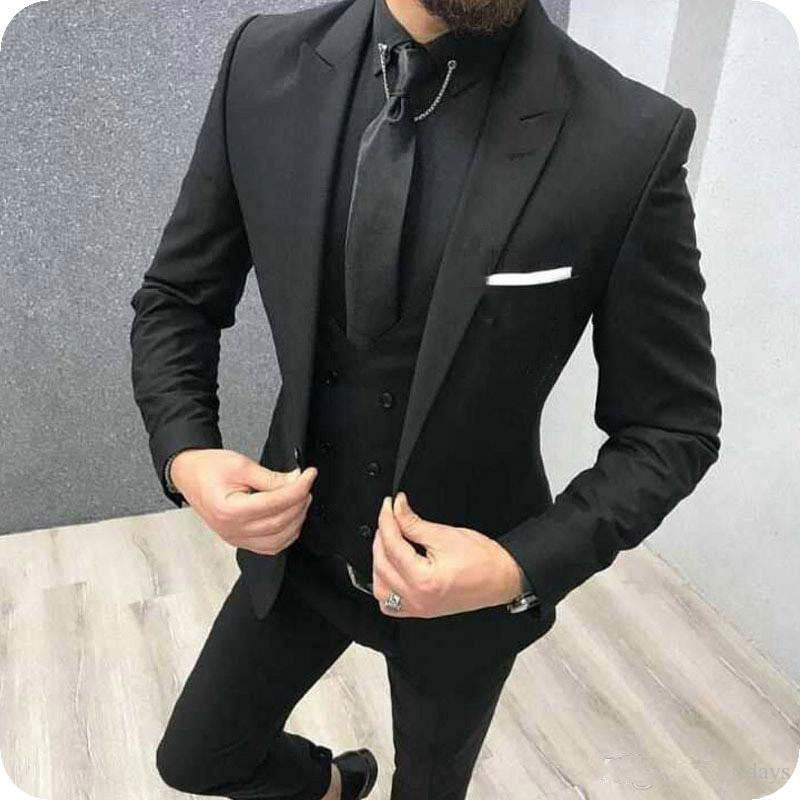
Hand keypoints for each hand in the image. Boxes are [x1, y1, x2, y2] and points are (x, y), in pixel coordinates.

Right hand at [170, 448, 316, 554]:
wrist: (189, 475)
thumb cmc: (208, 468)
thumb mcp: (240, 465)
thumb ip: (270, 477)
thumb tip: (296, 481)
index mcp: (229, 510)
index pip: (275, 504)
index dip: (298, 489)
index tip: (309, 474)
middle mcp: (232, 530)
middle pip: (279, 523)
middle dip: (299, 502)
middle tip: (306, 483)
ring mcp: (235, 538)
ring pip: (278, 539)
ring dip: (296, 519)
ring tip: (300, 498)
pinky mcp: (239, 540)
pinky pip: (270, 546)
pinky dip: (286, 534)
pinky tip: (291, 517)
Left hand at [371, 492, 524, 617]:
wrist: (502, 578)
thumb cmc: (482, 559)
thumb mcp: (445, 535)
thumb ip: (413, 523)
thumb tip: (397, 508)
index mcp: (423, 580)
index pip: (392, 545)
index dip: (388, 519)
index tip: (390, 503)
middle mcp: (416, 599)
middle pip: (382, 564)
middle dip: (382, 536)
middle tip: (389, 516)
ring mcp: (418, 608)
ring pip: (380, 587)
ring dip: (379, 562)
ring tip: (388, 540)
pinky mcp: (421, 610)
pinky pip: (390, 603)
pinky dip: (385, 584)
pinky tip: (390, 568)